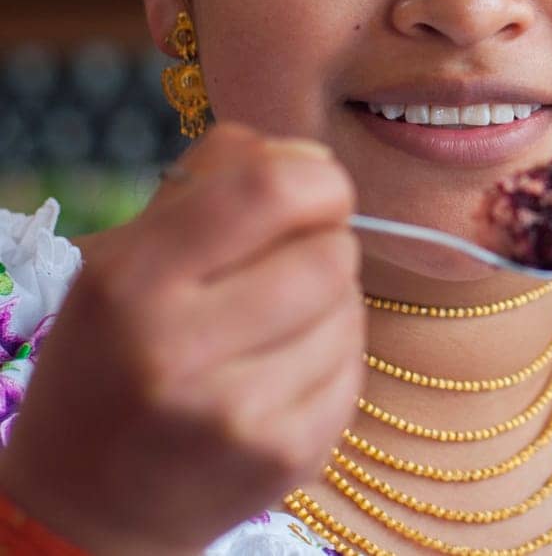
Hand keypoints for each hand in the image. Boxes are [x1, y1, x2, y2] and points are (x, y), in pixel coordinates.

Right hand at [0, 122, 364, 554]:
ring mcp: (237, 412)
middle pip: (331, 252)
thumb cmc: (116, 358)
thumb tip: (308, 154)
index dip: (318, 178)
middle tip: (278, 274)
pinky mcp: (287, 456)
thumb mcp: (123, 260)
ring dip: (329, 307)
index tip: (314, 191)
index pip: (272, 189)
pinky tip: (279, 380)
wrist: (86, 507)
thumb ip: (212, 185)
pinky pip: (357, 368)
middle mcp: (178, 349)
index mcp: (131, 280)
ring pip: (351, 308)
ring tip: (270, 333)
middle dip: (321, 248)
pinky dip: (332, 362)